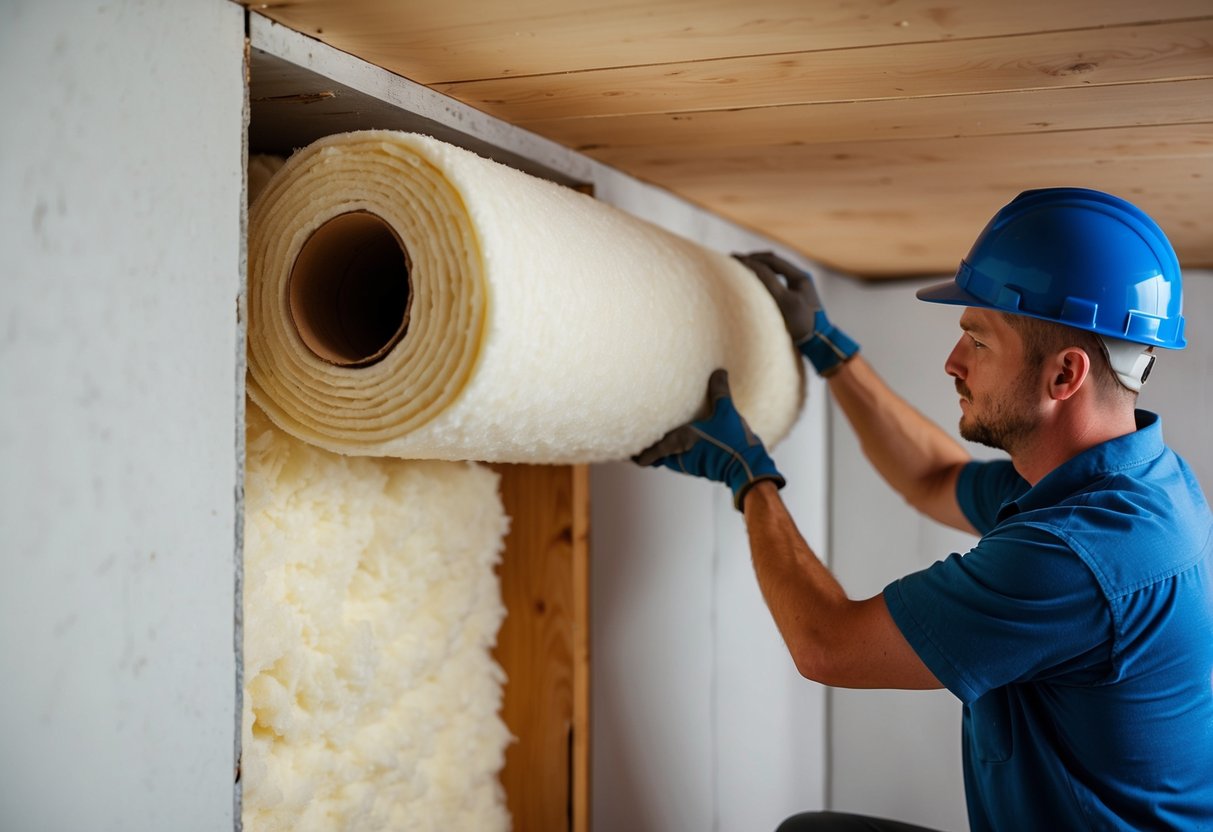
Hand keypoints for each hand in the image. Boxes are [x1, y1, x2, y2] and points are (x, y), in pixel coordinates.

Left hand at [635, 369, 784, 509]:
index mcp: (679, 441)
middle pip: (652, 458)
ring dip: (658, 452)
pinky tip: (677, 444)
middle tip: (630, 441)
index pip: (647, 455)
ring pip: (665, 460)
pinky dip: (672, 454)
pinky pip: (678, 460)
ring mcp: (688, 464)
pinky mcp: (699, 467)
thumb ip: (719, 392)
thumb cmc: (734, 442)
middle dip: (642, 450)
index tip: (621, 450)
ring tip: (648, 441)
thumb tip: (719, 371)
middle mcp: (679, 455)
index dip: (632, 454)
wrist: (748, 469)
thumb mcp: (727, 414)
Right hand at [734, 251, 859, 375]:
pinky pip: (777, 282)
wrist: (819, 343)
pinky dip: (764, 278)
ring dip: (759, 268)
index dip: (751, 258)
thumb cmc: (803, 323)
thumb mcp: (783, 300)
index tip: (734, 258)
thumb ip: (767, 281)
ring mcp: (799, 289)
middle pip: (774, 263)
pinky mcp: (796, 299)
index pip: (771, 261)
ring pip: (775, 272)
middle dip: (755, 260)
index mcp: (799, 276)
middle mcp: (800, 279)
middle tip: (736, 259)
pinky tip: (755, 283)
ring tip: (743, 268)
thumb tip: (749, 264)